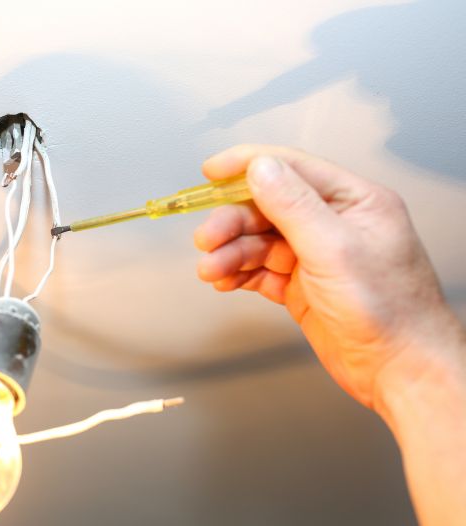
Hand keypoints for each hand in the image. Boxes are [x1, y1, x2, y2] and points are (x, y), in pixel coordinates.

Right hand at [194, 144, 462, 409]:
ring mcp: (316, 256)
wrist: (398, 372)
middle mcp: (333, 224)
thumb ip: (294, 205)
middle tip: (207, 239)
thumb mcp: (335, 249)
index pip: (292, 168)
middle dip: (232, 222)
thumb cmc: (390, 312)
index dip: (247, 166)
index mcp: (353, 202)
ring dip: (230, 253)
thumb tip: (260, 167)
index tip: (211, 172)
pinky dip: (239, 274)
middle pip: (267, 208)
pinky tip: (224, 281)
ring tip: (211, 270)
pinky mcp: (302, 286)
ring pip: (258, 242)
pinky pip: (260, 270)